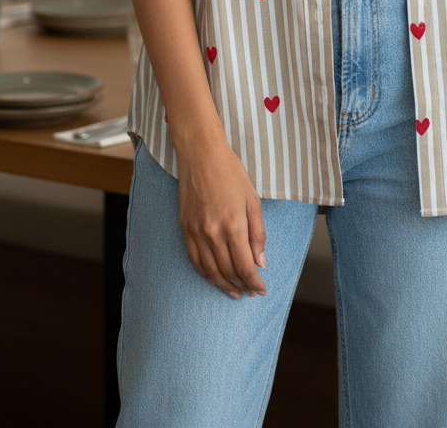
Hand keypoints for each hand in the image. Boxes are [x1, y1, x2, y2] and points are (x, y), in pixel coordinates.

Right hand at [176, 133, 266, 299]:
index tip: (261, 289)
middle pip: (228, 271)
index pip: (245, 266)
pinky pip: (194, 260)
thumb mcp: (252, 199)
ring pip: (210, 271)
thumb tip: (260, 261)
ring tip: (235, 292)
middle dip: (242, 285)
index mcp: (234, 225)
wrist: (200, 154)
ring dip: (224, 285)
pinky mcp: (185, 229)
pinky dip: (205, 274)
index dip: (254, 282)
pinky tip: (214, 278)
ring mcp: (196, 232)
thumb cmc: (230, 172)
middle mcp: (213, 233)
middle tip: (252, 292)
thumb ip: (257, 233)